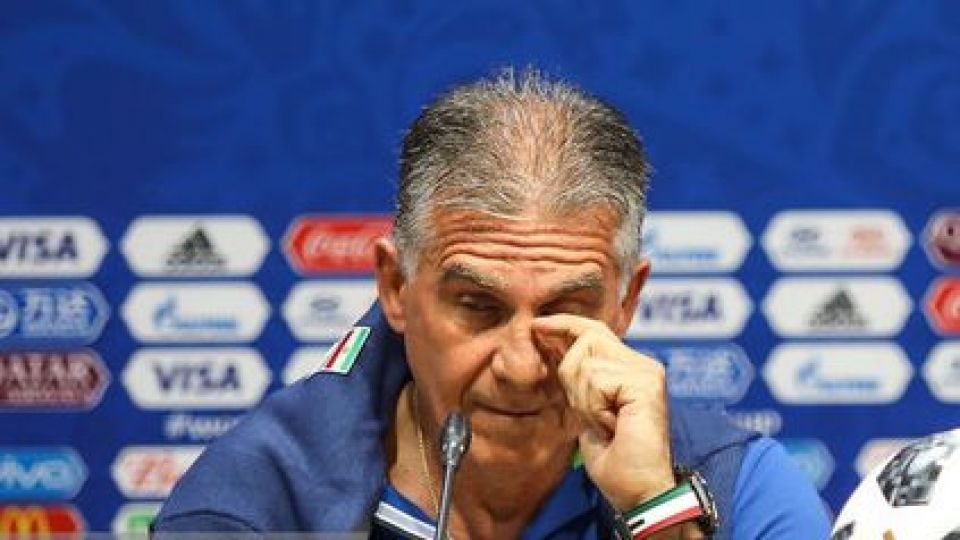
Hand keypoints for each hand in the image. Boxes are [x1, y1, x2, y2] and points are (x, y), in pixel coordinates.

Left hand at [532, 314, 674, 510]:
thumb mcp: (586, 409)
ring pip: (586, 361)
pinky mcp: (645, 384)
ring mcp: (646, 372)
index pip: (594, 331)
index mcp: (632, 368)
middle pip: (586, 338)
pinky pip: (596, 380)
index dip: (564, 325)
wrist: (638, 491)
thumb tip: (552, 343)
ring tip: (605, 423)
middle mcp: (643, 364)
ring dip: (583, 398)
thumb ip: (576, 377)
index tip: (537, 326)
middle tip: (589, 413)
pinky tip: (611, 425)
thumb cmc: (615, 459)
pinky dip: (594, 407)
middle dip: (572, 374)